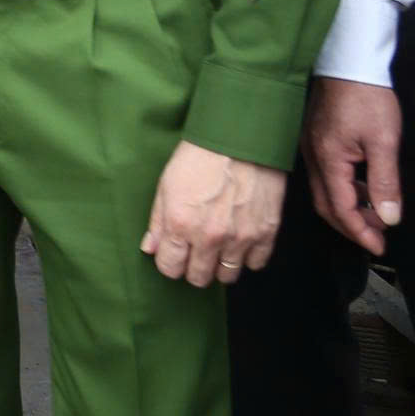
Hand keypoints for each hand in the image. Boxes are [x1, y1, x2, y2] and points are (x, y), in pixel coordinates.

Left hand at [142, 141, 286, 285]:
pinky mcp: (266, 234)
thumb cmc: (198, 158)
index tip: (173, 255)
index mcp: (180, 224)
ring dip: (220, 266)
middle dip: (193, 268)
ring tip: (217, 248)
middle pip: (198, 277)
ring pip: (228, 276)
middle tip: (194, 252)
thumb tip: (150, 248)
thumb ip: (157, 221)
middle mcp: (210, 237)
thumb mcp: (166, 184)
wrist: (239, 140)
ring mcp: (241, 238)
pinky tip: (240, 242)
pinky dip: (248, 258)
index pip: (170, 268)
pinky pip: (256, 264)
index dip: (169, 263)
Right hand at [305, 77, 401, 254]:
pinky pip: (327, 176)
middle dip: (351, 226)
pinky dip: (345, 191)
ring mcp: (311, 148)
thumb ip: (385, 182)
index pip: (340, 208)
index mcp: (327, 159)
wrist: (347, 63)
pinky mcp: (316, 140)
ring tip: (376, 215)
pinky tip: (365, 189)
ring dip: (350, 209)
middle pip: (326, 205)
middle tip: (376, 238)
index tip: (377, 246)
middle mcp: (313, 157)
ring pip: (325, 192)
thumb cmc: (364, 96)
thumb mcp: (384, 141)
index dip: (359, 231)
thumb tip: (388, 215)